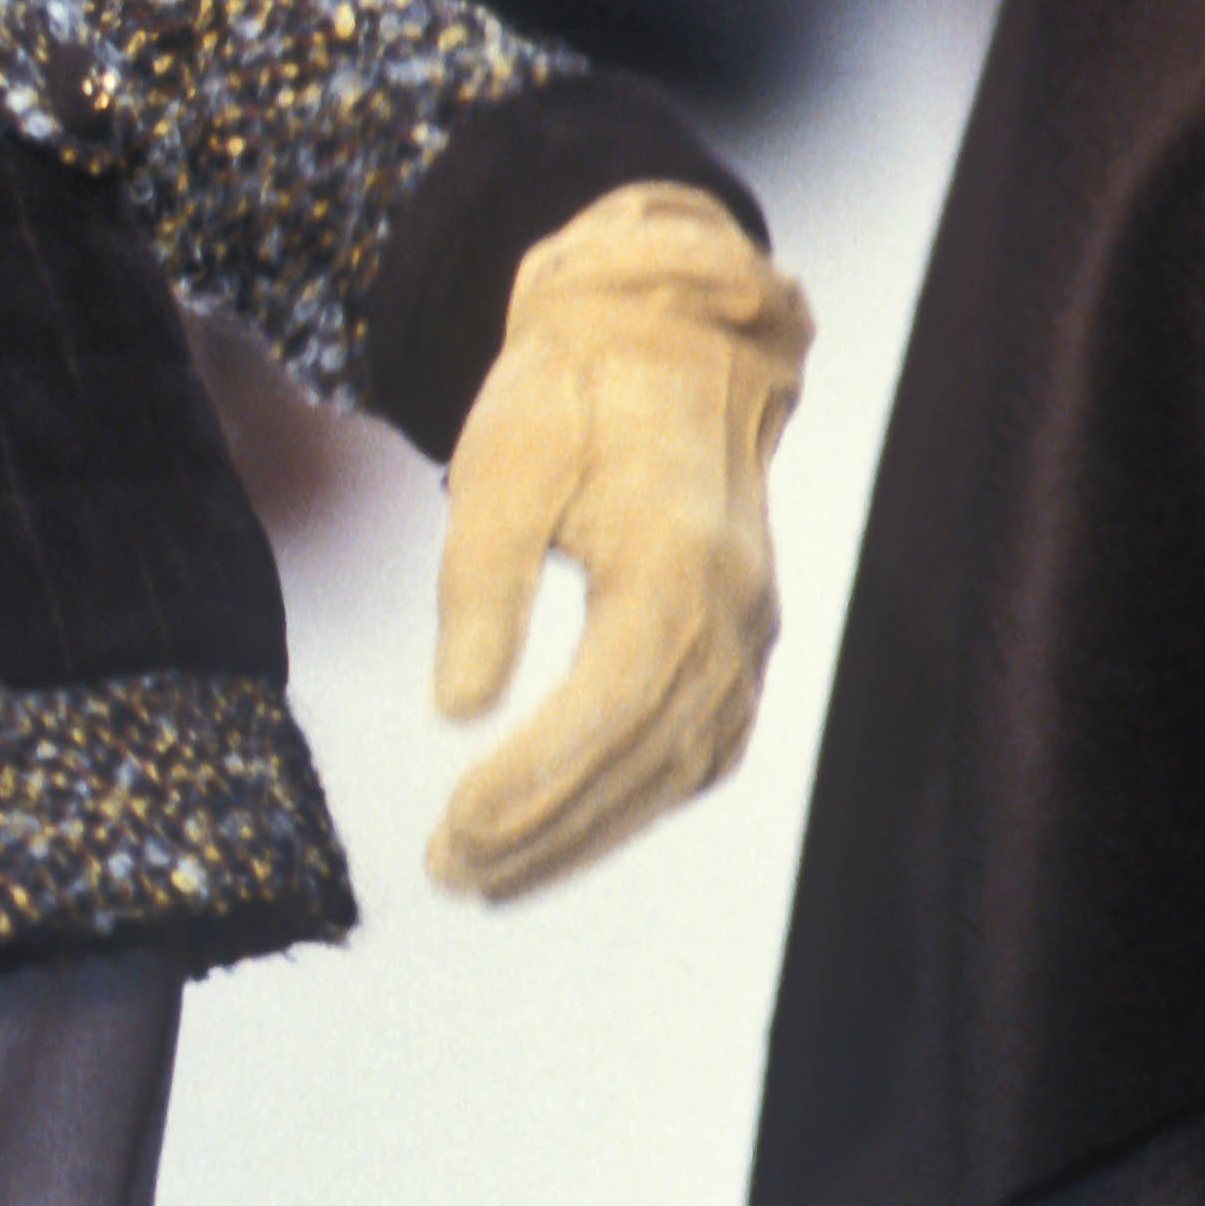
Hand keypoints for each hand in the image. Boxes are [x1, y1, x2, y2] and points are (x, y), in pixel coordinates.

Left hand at [426, 180, 809, 899]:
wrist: (665, 331)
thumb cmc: (572, 389)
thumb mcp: (500, 465)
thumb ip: (480, 588)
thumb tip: (457, 710)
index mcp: (676, 564)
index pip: (609, 709)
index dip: (535, 784)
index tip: (455, 831)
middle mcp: (733, 612)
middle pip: (646, 757)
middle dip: (549, 828)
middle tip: (454, 872)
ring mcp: (750, 630)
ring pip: (679, 765)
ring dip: (589, 830)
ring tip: (495, 875)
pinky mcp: (742, 637)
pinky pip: (701, 743)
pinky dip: (637, 798)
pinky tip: (574, 828)